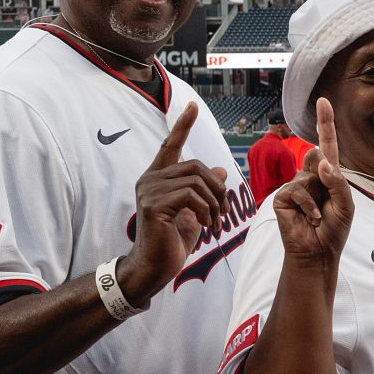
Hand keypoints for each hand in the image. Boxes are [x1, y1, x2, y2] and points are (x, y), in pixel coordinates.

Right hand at [117, 103, 230, 300]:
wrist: (154, 267)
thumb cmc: (172, 242)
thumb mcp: (196, 212)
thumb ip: (204, 191)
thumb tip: (220, 170)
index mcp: (158, 179)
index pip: (170, 145)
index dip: (182, 125)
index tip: (192, 106)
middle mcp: (149, 180)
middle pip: (195, 165)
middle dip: (216, 188)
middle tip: (223, 212)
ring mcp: (149, 191)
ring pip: (196, 180)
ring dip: (214, 203)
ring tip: (215, 223)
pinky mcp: (153, 205)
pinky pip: (191, 196)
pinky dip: (206, 210)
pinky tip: (206, 225)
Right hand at [273, 98, 353, 267]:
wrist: (318, 253)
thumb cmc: (334, 230)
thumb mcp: (345, 204)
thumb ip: (337, 181)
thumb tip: (320, 160)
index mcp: (328, 175)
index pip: (327, 144)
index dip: (325, 122)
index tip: (323, 101)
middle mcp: (310, 176)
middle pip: (317, 157)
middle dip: (326, 178)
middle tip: (327, 205)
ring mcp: (295, 185)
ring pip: (308, 176)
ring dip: (319, 199)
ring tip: (319, 216)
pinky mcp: (283, 196)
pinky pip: (297, 190)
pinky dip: (309, 206)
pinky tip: (311, 219)